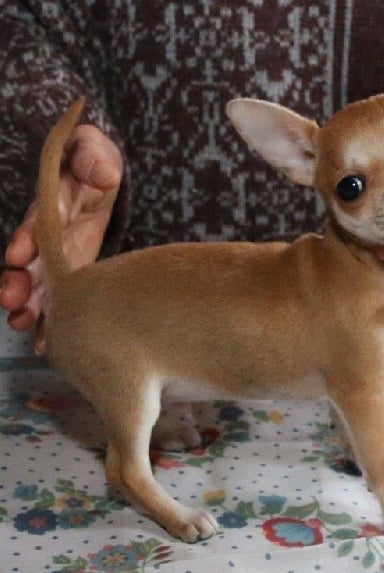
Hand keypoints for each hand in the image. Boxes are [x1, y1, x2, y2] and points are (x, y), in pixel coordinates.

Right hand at [0, 124, 122, 342]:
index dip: (26, 236)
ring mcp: (58, 255)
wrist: (101, 177)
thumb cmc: (94, 164)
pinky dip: (52, 318)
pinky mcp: (72, 270)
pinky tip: (45, 340)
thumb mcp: (93, 154)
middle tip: (12, 301)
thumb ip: (92, 160)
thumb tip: (104, 173)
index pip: (36, 222)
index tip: (18, 253)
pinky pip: (60, 296)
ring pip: (38, 284)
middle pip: (28, 260)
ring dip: (29, 305)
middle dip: (18, 280)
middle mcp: (48, 234)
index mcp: (52, 205)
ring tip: (23, 325)